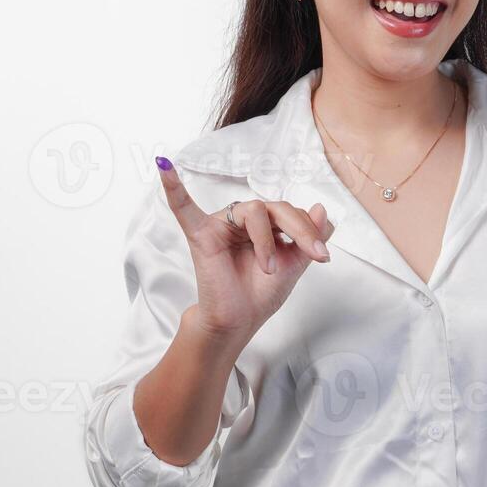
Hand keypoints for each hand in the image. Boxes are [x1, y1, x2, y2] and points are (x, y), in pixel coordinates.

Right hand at [155, 157, 334, 339]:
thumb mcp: (294, 264)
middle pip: (275, 207)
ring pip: (253, 210)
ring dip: (267, 241)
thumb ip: (310, 236)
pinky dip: (172, 185)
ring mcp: (221, 223)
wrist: (238, 321)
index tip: (323, 256)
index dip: (310, 231)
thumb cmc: (260, 294)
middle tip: (312, 254)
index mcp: (265, 223)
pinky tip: (163, 165)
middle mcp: (243, 219)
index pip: (290, 212)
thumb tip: (322, 207)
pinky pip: (183, 206)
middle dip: (300, 229)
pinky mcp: (201, 233)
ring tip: (269, 269)